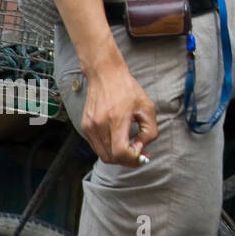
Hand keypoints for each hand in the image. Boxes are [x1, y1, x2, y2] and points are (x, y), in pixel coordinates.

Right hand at [80, 52, 156, 166]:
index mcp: (116, 119)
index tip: (142, 155)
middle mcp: (99, 125)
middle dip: (127, 161)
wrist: (105, 75)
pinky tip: (119, 140)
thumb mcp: (147, 108)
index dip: (133, 159)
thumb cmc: (128, 89)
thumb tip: (140, 149)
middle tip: (139, 154)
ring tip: (130, 147)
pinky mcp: (85, 127)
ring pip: (102, 155)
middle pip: (110, 158)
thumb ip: (149, 131)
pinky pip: (97, 147)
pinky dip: (109, 149)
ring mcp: (89, 127)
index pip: (120, 152)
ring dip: (117, 156)